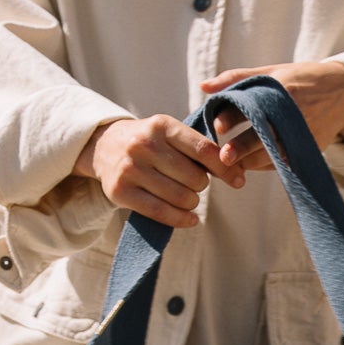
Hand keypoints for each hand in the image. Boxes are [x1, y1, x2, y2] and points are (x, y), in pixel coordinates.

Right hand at [74, 114, 244, 228]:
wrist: (104, 146)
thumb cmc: (150, 143)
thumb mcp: (170, 134)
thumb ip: (200, 148)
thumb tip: (237, 172)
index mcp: (162, 125)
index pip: (204, 150)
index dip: (226, 169)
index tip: (239, 181)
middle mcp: (144, 144)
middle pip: (195, 178)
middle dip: (201, 186)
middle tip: (193, 184)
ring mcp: (130, 168)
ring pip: (181, 198)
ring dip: (191, 203)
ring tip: (186, 197)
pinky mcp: (120, 192)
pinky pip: (162, 213)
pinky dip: (182, 219)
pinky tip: (190, 219)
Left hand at [198, 60, 343, 173]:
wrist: (343, 93)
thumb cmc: (300, 79)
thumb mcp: (271, 72)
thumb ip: (236, 79)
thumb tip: (203, 88)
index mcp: (279, 92)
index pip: (250, 106)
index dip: (230, 118)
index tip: (216, 127)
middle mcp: (291, 115)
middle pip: (261, 137)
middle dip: (240, 149)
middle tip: (222, 158)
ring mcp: (300, 135)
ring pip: (270, 156)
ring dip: (248, 162)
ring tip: (230, 164)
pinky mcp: (307, 150)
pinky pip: (280, 164)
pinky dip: (263, 165)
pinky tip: (250, 162)